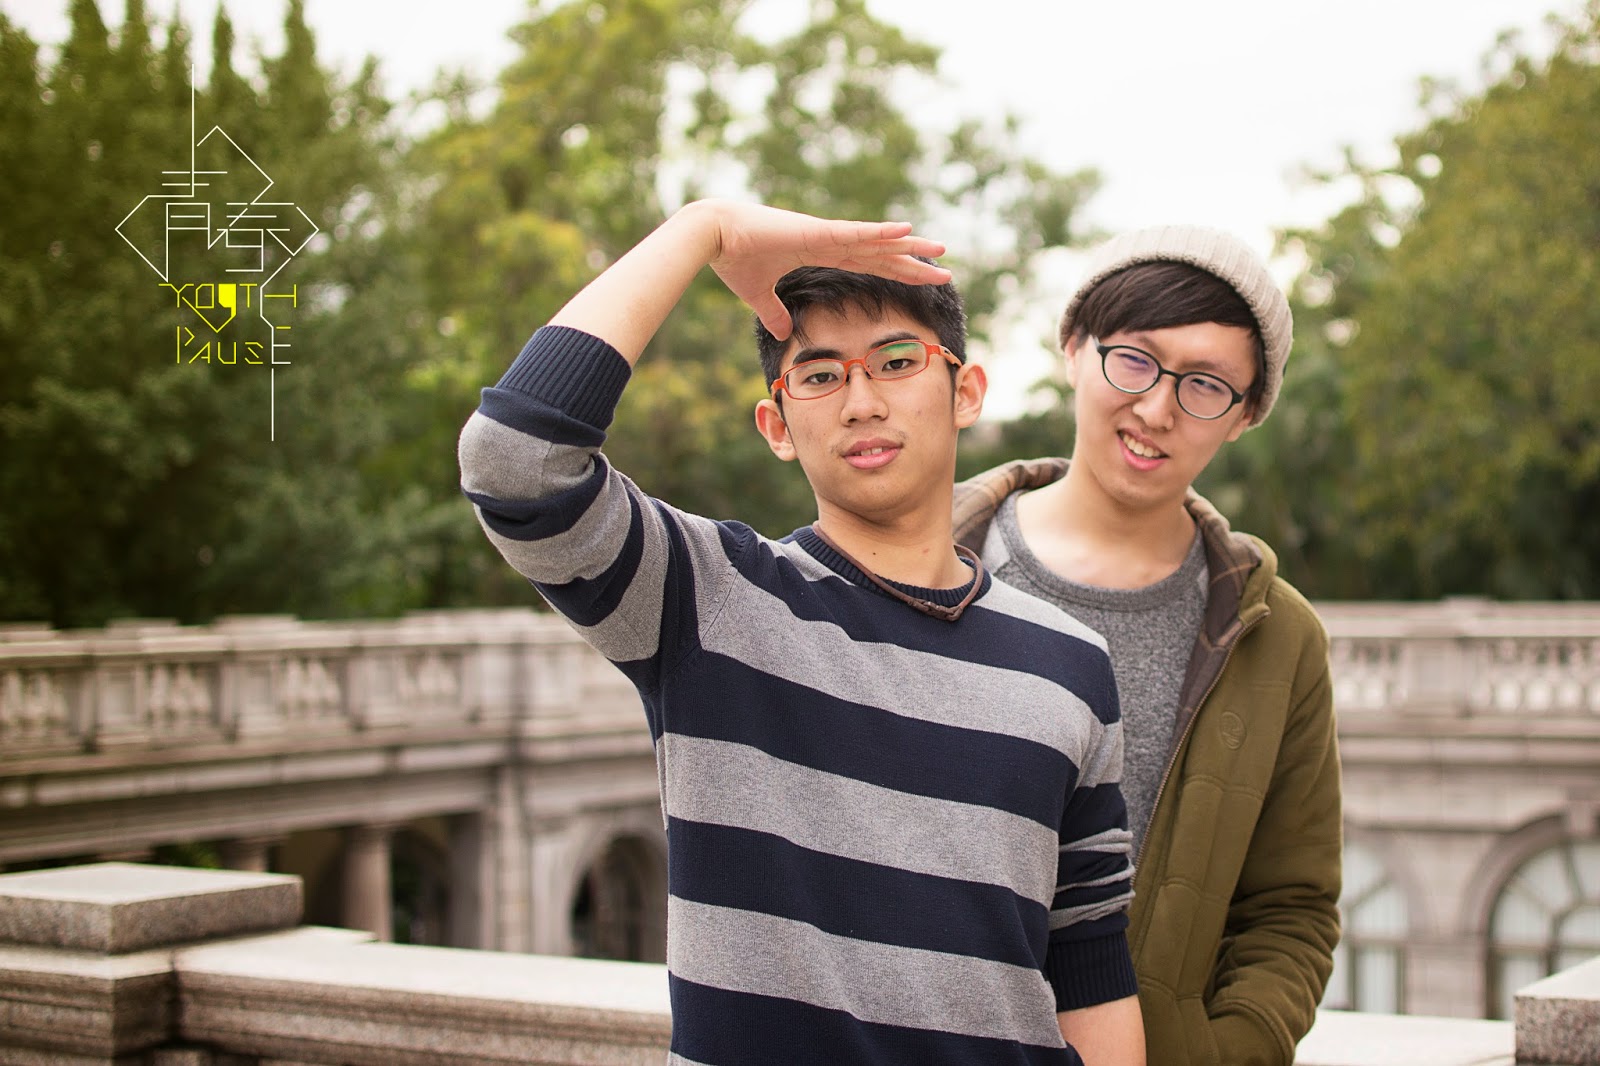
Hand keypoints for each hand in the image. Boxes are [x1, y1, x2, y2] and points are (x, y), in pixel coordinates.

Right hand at [695, 200, 949, 338]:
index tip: (920, 277)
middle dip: (913, 264)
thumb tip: (781, 332)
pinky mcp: (816, 231)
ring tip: (940, 249)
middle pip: (882, 254)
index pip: (868, 264)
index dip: (895, 271)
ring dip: (909, 246)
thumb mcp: (759, 295)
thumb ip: (773, 312)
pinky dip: (882, 232)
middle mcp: (829, 240)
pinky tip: (907, 230)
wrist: (711, 236)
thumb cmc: (732, 259)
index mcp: (819, 252)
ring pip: (877, 241)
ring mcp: (825, 233)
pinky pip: (857, 233)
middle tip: (945, 270)